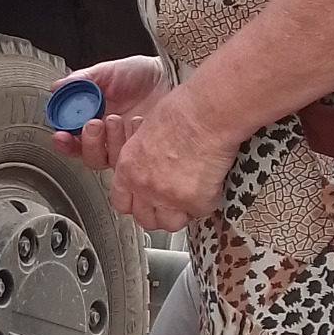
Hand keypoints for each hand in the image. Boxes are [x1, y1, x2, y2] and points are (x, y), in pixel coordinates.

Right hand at [46, 56, 167, 174]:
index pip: (70, 138)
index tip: (62, 134)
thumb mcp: (107, 72)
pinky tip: (136, 123)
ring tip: (116, 119)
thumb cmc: (139, 74)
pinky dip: (131, 140)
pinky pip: (132, 158)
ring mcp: (125, 145)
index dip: (63, 140)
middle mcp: (106, 136)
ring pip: (108, 160)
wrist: (169, 75)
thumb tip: (58, 87)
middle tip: (94, 123)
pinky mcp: (143, 150)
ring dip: (109, 141)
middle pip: (87, 155)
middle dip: (87, 142)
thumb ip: (81, 80)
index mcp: (91, 118)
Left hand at [106, 77, 235, 228]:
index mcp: (128, 167)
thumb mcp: (148, 132)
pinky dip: (208, 201)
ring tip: (193, 198)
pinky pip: (201, 212)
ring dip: (182, 213)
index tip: (146, 202)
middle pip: (145, 218)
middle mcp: (143, 186)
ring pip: (171, 223)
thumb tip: (155, 166)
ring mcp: (167, 197)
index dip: (137, 204)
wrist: (205, 113)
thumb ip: (145, 157)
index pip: (122, 201)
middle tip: (172, 203)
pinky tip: (211, 184)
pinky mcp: (194, 202)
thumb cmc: (182, 111)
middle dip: (159, 213)